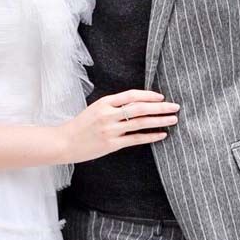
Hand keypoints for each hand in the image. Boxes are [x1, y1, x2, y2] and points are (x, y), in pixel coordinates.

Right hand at [56, 90, 178, 164]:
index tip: (162, 96)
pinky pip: (135, 139)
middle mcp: (108, 114)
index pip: (131, 95)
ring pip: (140, 122)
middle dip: (160, 107)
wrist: (64, 142)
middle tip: (175, 106)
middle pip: (139, 108)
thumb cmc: (81, 125)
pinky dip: (150, 136)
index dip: (148, 95)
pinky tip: (162, 134)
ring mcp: (110, 130)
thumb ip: (114, 106)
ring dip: (159, 120)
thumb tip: (138, 104)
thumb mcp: (95, 109)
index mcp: (104, 102)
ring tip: (173, 119)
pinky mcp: (111, 144)